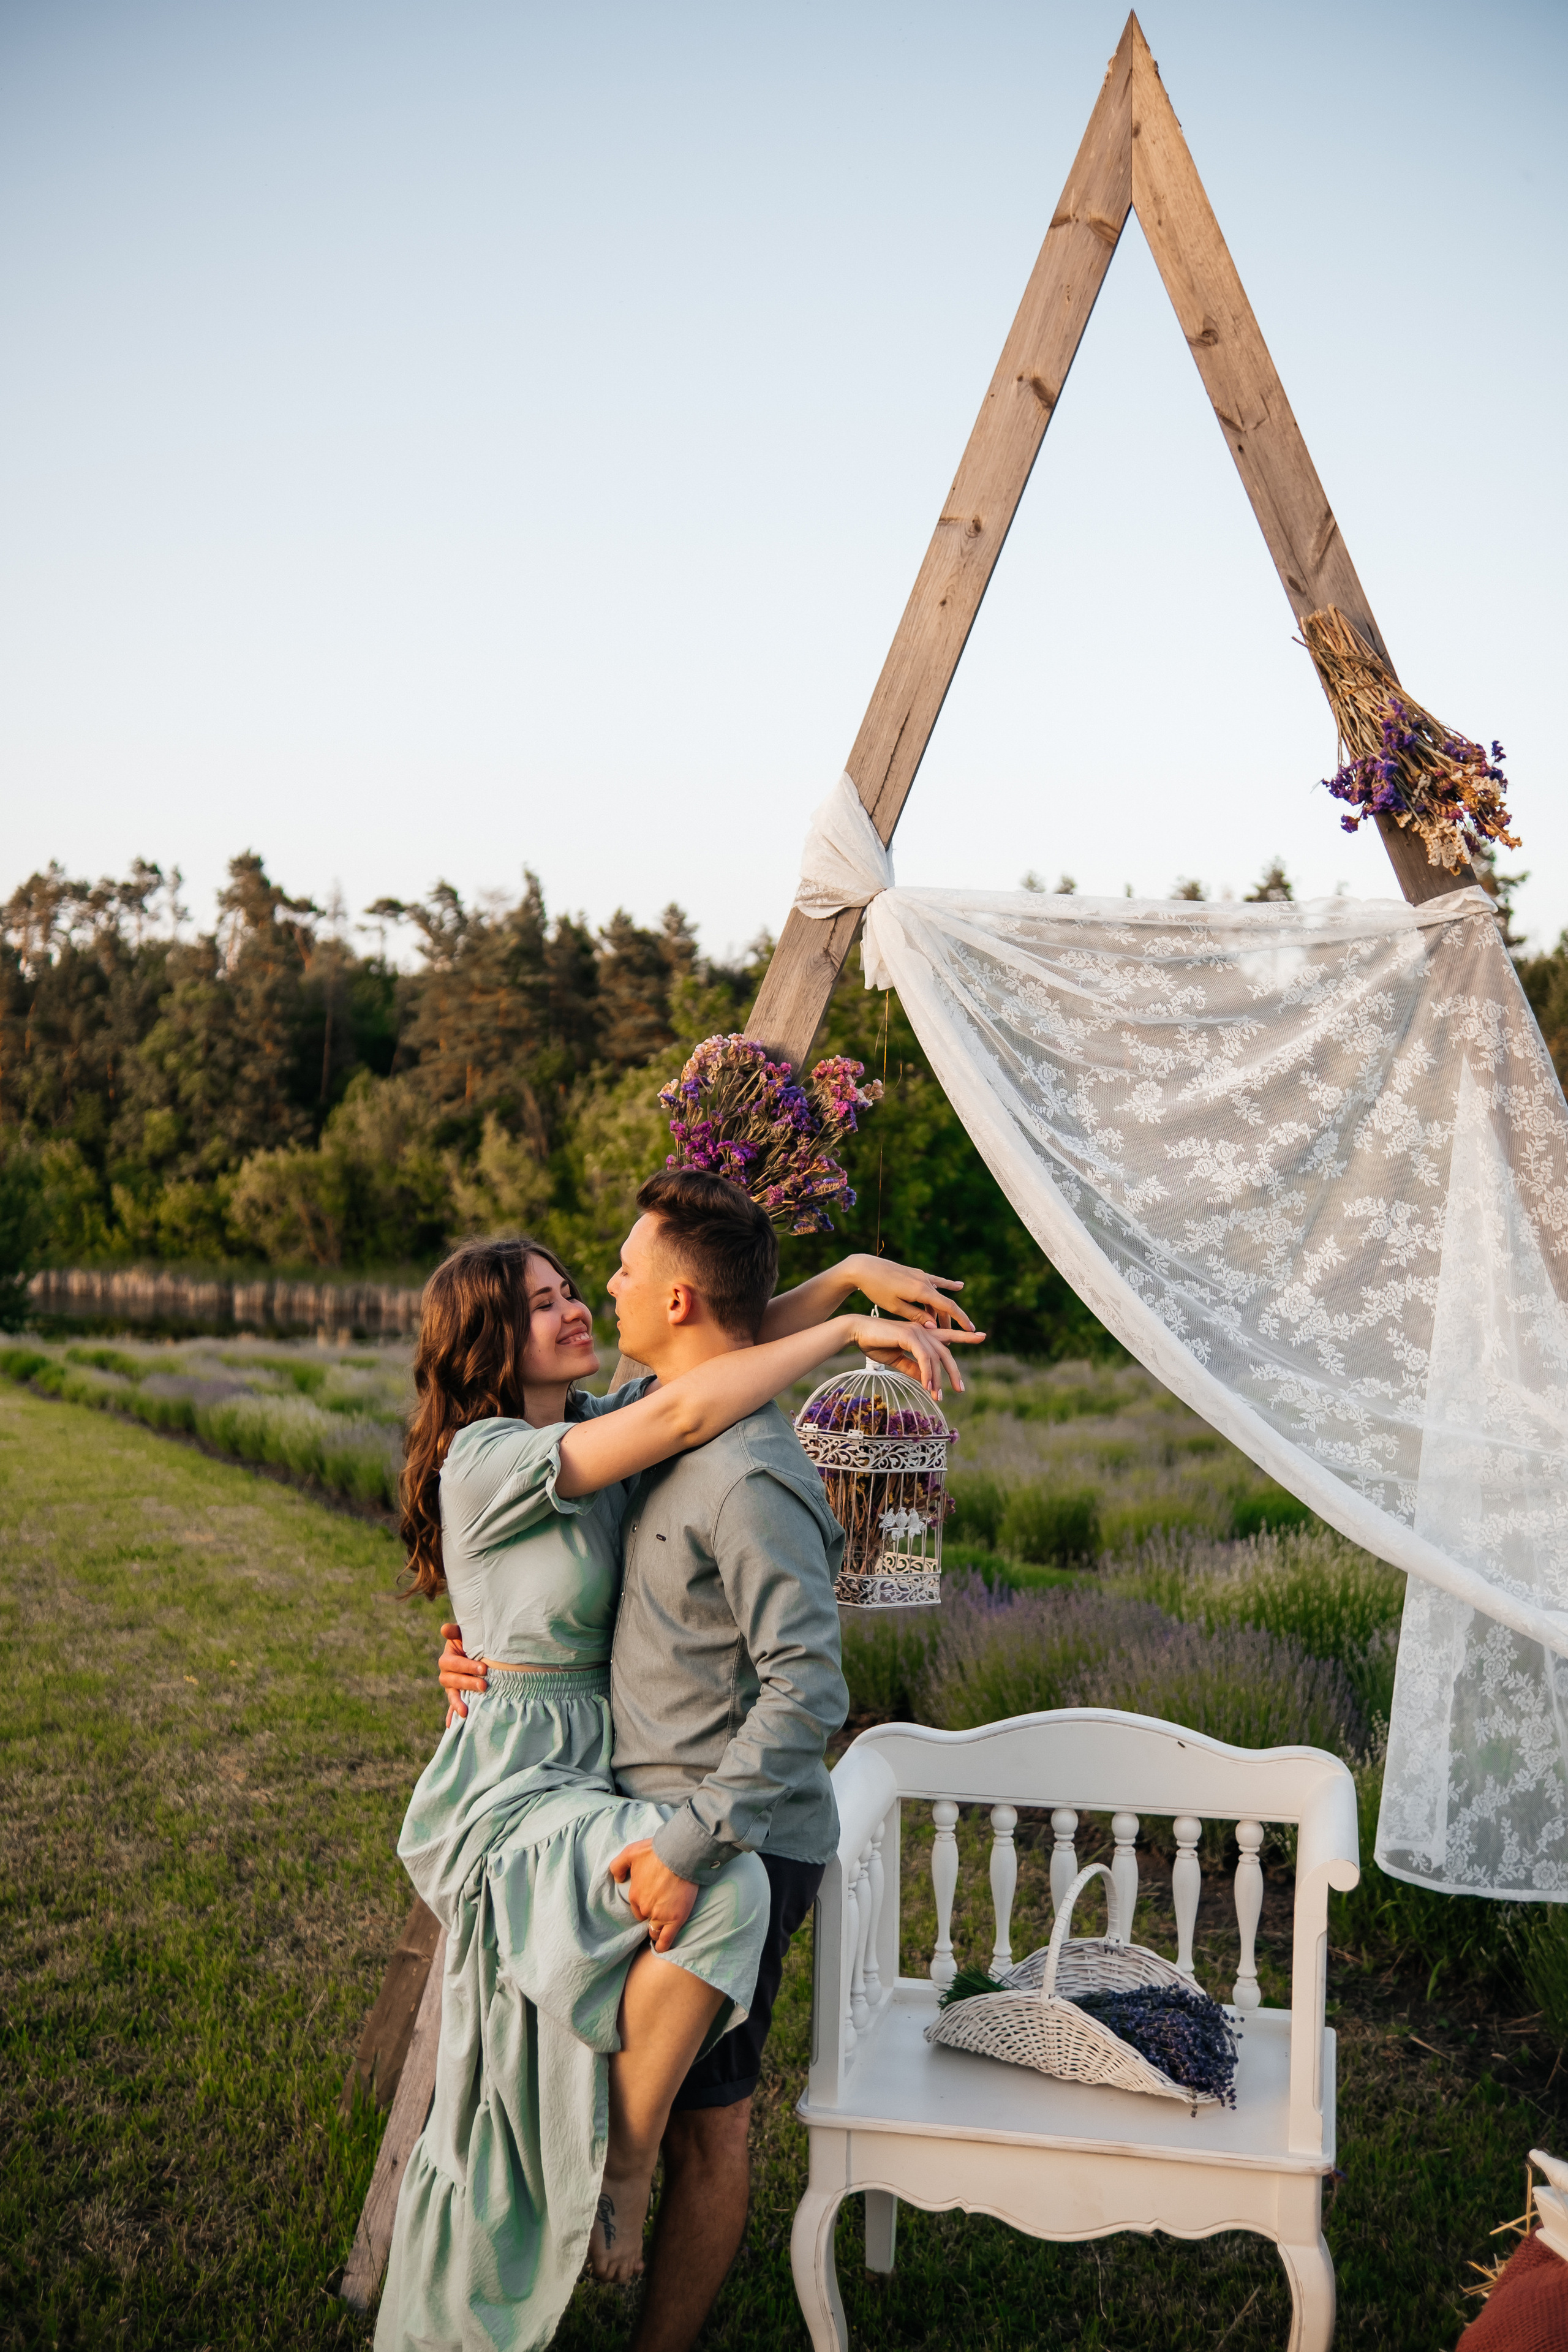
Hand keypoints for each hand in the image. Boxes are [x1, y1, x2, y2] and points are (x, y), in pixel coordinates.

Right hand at [438, 1624, 487, 1727]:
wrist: (478, 1651)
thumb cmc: (472, 1640)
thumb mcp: (465, 1634)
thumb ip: (455, 1632)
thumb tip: (444, 1629)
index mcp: (447, 1658)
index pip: (453, 1664)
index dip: (466, 1667)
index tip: (483, 1669)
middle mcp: (446, 1673)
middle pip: (453, 1681)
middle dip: (468, 1684)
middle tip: (484, 1686)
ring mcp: (451, 1686)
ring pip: (451, 1694)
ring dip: (457, 1703)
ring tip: (465, 1711)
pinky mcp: (456, 1695)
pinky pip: (452, 1706)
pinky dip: (451, 1715)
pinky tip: (451, 1725)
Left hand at [608, 1838, 699, 1953]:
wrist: (680, 1853)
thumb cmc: (656, 1851)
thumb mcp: (630, 1852)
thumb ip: (618, 1865)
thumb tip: (617, 1879)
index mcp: (634, 1894)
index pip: (636, 1906)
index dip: (643, 1903)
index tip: (651, 1898)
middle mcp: (645, 1907)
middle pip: (644, 1917)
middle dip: (650, 1913)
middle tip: (661, 1905)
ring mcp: (659, 1915)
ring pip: (653, 1929)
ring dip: (655, 1929)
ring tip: (661, 1927)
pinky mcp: (675, 1919)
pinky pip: (666, 1939)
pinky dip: (662, 1945)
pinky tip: (661, 1947)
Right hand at [842, 1313, 982, 1401]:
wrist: (856, 1333)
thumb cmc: (874, 1343)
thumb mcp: (897, 1359)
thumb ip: (913, 1368)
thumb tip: (926, 1381)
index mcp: (922, 1334)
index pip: (948, 1336)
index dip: (965, 1336)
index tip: (982, 1336)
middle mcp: (923, 1330)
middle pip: (946, 1352)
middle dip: (954, 1371)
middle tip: (960, 1389)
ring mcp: (918, 1332)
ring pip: (936, 1358)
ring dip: (937, 1379)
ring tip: (937, 1396)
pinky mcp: (910, 1336)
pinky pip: (924, 1358)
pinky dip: (927, 1373)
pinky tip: (927, 1386)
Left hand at [846, 1252, 975, 1333]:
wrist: (864, 1268)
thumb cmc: (877, 1289)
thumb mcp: (895, 1306)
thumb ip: (916, 1316)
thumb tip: (934, 1327)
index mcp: (921, 1290)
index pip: (948, 1307)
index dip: (961, 1319)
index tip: (971, 1330)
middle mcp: (924, 1281)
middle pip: (943, 1304)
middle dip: (947, 1321)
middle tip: (949, 1338)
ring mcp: (921, 1276)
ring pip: (936, 1297)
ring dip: (939, 1312)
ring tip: (940, 1327)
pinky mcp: (915, 1274)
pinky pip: (935, 1282)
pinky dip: (947, 1285)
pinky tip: (959, 1286)